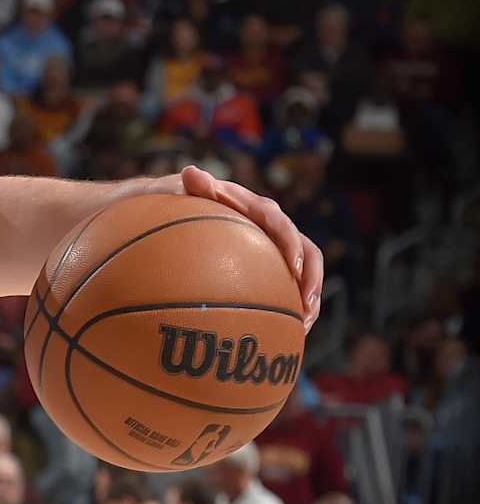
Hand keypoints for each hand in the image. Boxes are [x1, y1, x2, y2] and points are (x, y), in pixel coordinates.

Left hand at [179, 163, 322, 326]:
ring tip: (304, 325)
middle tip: (307, 305)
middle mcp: (279, 229)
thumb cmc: (200, 203)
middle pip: (309, 253)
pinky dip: (296, 307)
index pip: (284, 227)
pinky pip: (296, 287)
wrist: (206, 212)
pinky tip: (289, 332)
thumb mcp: (199, 194)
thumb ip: (200, 188)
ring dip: (311, 299)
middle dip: (312, 279)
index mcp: (264, 212)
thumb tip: (190, 171)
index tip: (294, 267)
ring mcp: (282, 249)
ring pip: (308, 274)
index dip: (292, 246)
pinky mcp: (279, 266)